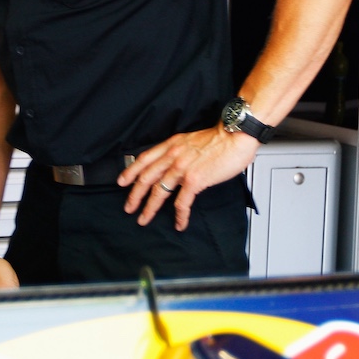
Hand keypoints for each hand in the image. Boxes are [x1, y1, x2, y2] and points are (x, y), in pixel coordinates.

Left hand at [121, 128, 257, 229]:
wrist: (235, 135)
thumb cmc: (221, 138)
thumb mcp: (192, 139)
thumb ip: (181, 151)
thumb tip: (175, 163)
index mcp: (172, 145)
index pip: (145, 158)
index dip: (131, 171)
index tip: (122, 181)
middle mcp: (173, 156)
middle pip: (146, 177)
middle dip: (134, 195)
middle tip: (129, 207)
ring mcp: (182, 168)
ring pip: (158, 192)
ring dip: (149, 208)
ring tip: (144, 219)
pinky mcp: (194, 180)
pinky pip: (181, 202)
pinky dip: (179, 215)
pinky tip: (179, 223)